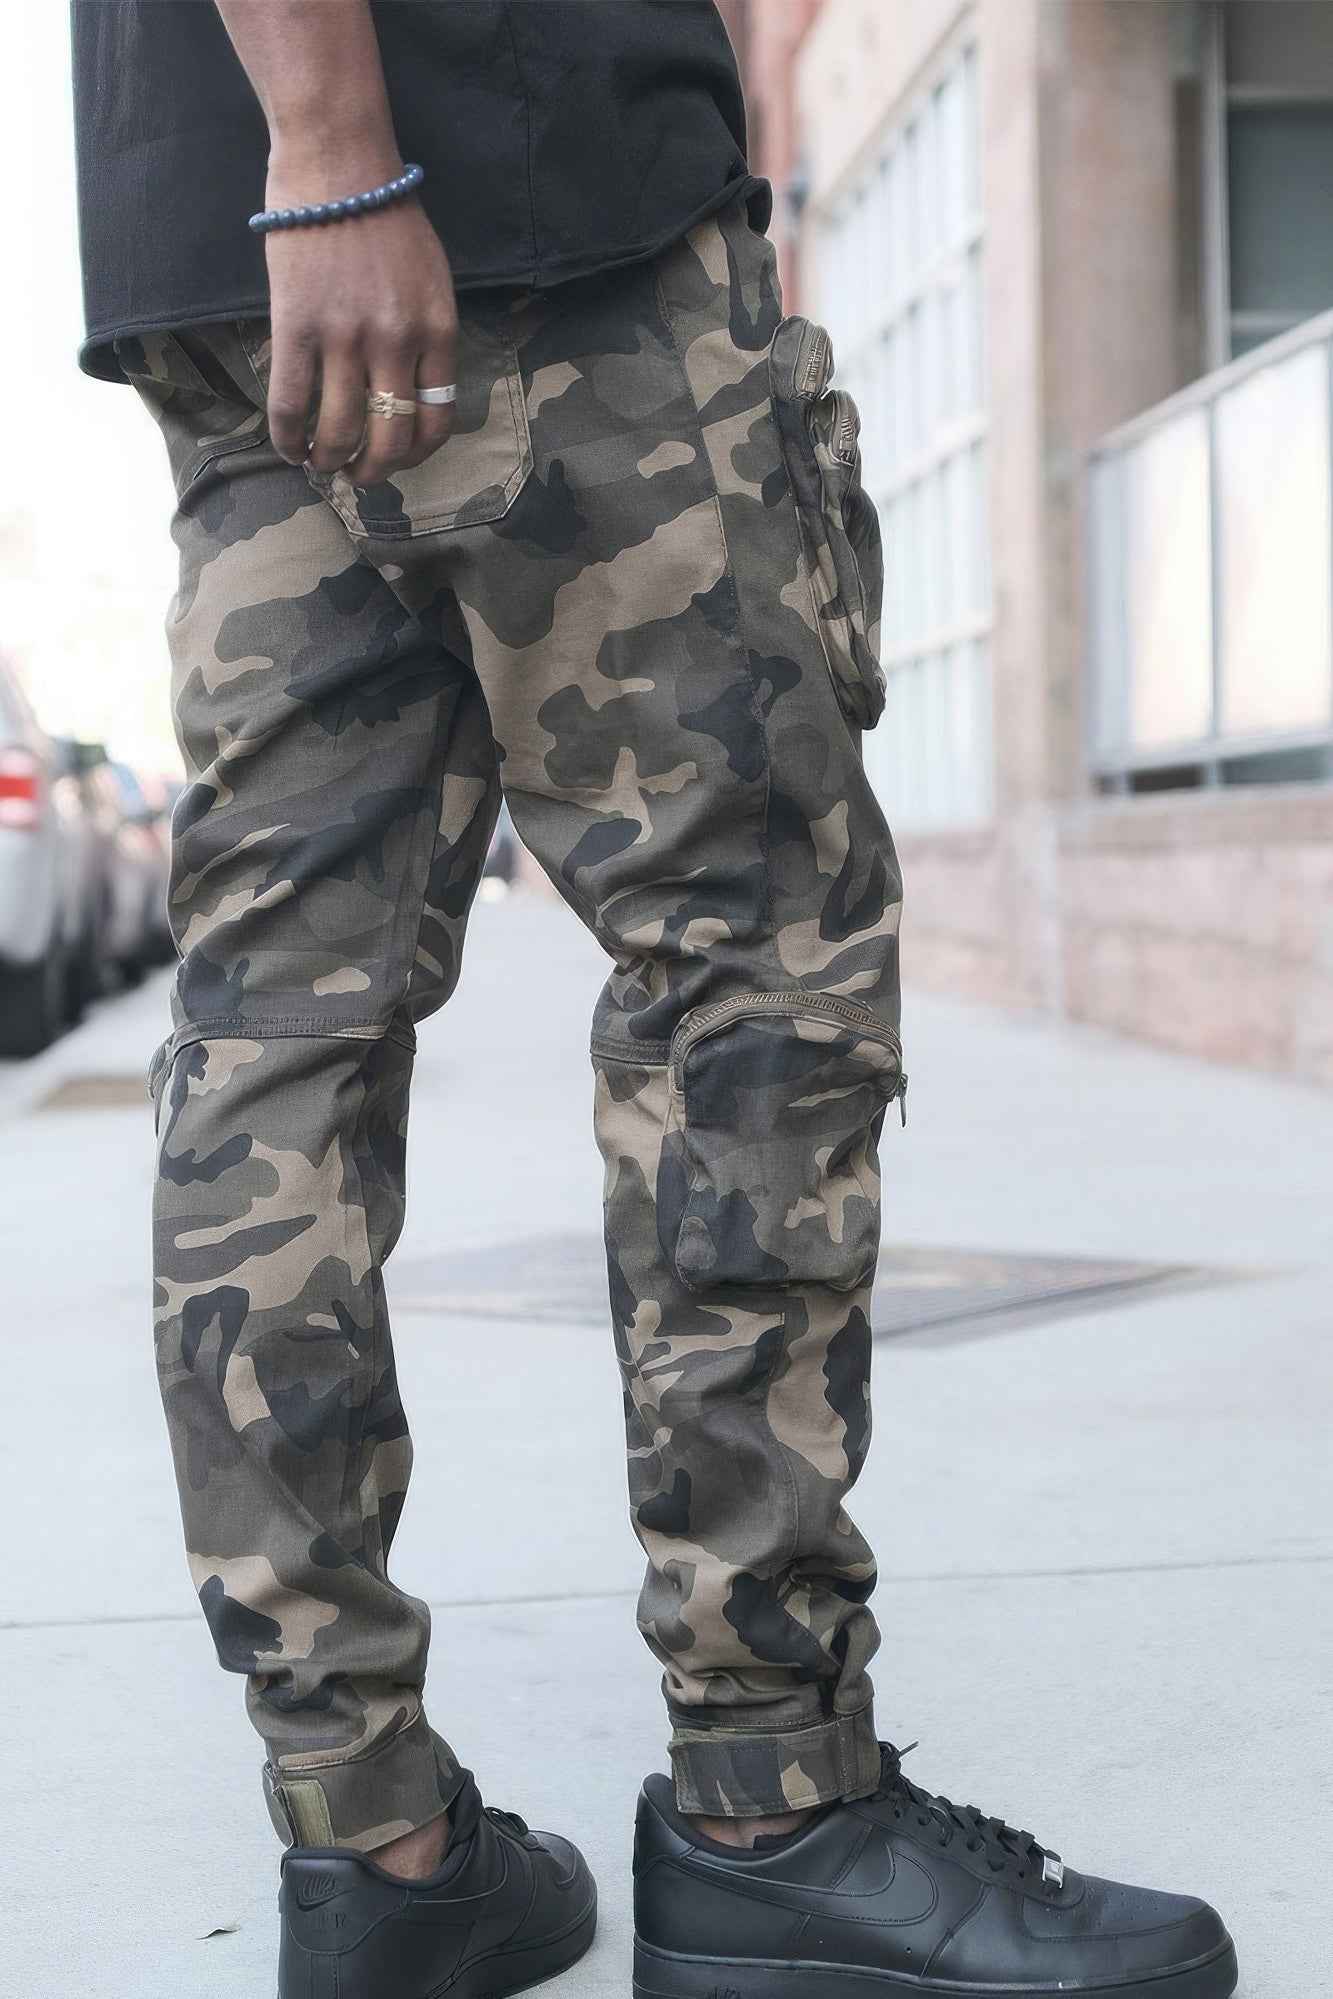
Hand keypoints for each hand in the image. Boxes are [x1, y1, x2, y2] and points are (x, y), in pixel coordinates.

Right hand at [262, 151, 457, 485]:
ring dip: (329, 460)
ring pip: (340, 430)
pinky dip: (287, 437)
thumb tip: (414, 389)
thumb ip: (429, 335)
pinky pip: (290, 402)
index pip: (437, 419)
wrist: (339, 162)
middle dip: (374, 470)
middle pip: (390, 437)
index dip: (416, 453)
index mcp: (438, 332)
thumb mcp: (433, 279)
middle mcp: (397, 343)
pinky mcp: (296, 326)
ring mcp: (345, 337)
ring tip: (320, 465)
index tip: (398, 458)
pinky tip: (288, 449)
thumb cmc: (387, 214)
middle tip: (358, 476)